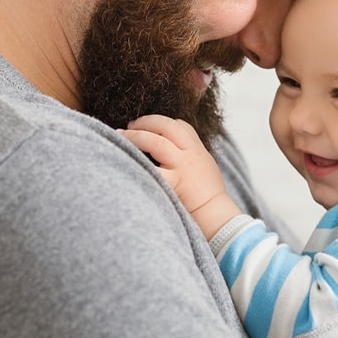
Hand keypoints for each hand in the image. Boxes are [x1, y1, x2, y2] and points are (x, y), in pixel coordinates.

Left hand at [121, 115, 240, 238]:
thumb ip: (190, 156)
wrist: (216, 216)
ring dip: (135, 136)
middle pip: (166, 126)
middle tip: (129, 125)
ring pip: (155, 142)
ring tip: (120, 134)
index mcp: (198, 150)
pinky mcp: (173, 183)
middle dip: (145, 122)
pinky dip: (135, 161)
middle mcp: (190, 155)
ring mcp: (182, 168)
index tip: (147, 125)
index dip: (161, 121)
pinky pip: (150, 168)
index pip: (181, 126)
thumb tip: (171, 150)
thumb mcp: (206, 168)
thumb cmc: (208, 196)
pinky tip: (123, 158)